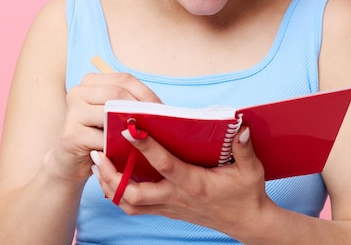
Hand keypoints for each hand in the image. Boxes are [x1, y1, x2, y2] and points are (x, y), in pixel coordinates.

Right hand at [44, 72, 160, 181]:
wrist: (70, 163)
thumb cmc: (98, 137)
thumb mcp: (113, 117)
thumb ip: (130, 106)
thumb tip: (161, 109)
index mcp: (90, 82)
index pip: (124, 79)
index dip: (146, 93)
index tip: (163, 110)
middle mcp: (77, 92)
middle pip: (117, 94)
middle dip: (141, 109)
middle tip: (159, 125)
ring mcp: (72, 112)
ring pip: (110, 114)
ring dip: (131, 127)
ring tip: (147, 137)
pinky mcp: (71, 135)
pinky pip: (103, 138)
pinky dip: (118, 146)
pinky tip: (128, 152)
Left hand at [91, 126, 274, 235]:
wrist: (247, 222)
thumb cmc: (247, 194)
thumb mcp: (251, 170)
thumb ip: (244, 149)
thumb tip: (241, 127)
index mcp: (195, 184)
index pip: (164, 165)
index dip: (144, 147)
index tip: (127, 129)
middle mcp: (177, 197)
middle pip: (134, 193)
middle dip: (112, 174)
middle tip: (99, 152)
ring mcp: (170, 206)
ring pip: (129, 204)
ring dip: (110, 186)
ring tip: (98, 164)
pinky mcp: (167, 210)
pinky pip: (136, 207)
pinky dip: (119, 194)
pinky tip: (112, 178)